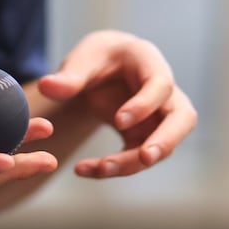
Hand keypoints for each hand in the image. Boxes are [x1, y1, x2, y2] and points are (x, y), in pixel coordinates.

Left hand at [38, 30, 196, 177]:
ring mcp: (158, 117)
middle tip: (145, 158)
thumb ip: (68, 76)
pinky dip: (115, 167)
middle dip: (166, 141)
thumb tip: (46, 87)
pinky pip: (137, 157)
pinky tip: (84, 170)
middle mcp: (164, 92)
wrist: (101, 69)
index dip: (144, 104)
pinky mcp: (145, 136)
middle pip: (182, 119)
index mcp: (149, 63)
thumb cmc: (96, 58)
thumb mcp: (82, 60)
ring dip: (133, 162)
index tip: (119, 121)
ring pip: (160, 146)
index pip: (160, 86)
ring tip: (99, 169)